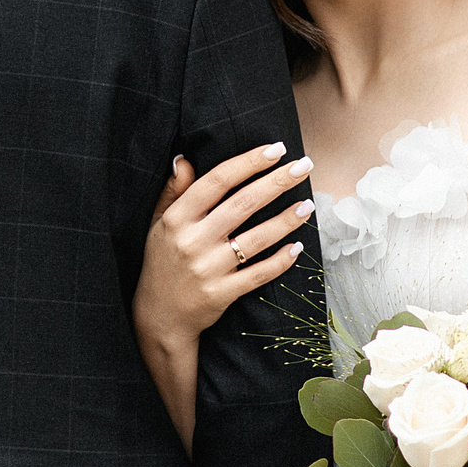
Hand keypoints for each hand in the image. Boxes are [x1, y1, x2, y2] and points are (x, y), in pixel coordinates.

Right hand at [132, 142, 312, 451]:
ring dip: (286, 220)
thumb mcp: (158, 224)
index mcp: (177, 218)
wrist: (158, 317)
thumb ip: (173, 191)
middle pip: (243, 204)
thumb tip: (185, 159)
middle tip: (305, 166)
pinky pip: (258, 274)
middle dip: (277, 182)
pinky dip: (280, 261)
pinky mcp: (221, 294)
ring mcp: (208, 269)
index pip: (217, 180)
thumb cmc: (162, 262)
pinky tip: (298, 246)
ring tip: (308, 205)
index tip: (276, 149)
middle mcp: (192, 241)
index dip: (249, 162)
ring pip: (256, 239)